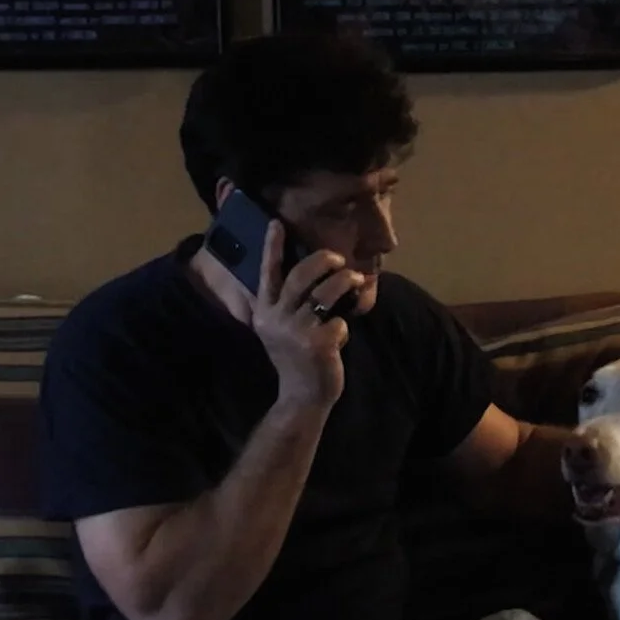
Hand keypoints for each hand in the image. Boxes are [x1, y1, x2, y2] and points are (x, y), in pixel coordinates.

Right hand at [251, 220, 362, 408]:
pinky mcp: (317, 344)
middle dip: (323, 261)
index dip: (272, 247)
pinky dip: (345, 326)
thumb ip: (287, 305)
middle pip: (301, 275)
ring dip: (344, 283)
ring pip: (325, 293)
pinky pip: (340, 322)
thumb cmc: (296, 358)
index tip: (276, 223)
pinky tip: (341, 335)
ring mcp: (296, 331)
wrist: (302, 396)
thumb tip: (314, 273)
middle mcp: (276, 318)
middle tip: (339, 259)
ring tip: (354, 281)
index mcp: (265, 312)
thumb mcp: (281, 329)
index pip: (268, 274)